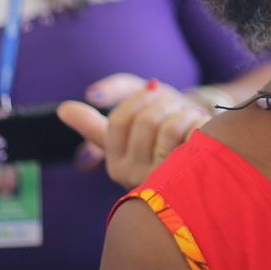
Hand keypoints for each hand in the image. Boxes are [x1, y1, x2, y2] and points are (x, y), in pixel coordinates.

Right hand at [56, 73, 212, 188]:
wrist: (206, 139)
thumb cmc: (165, 121)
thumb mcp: (136, 107)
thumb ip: (105, 103)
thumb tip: (64, 110)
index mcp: (116, 163)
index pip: (119, 121)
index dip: (139, 98)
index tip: (152, 89)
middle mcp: (136, 177)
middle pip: (146, 121)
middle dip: (165, 103)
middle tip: (175, 107)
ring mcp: (163, 180)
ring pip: (169, 127)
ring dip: (183, 112)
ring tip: (188, 118)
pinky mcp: (192, 177)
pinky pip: (193, 135)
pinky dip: (199, 122)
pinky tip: (202, 130)